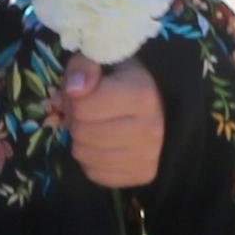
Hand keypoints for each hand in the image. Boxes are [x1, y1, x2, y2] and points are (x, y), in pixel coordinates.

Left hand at [57, 55, 168, 189]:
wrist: (163, 106)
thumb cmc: (127, 79)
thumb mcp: (106, 60)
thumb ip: (85, 65)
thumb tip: (74, 89)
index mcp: (143, 95)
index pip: (82, 107)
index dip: (71, 97)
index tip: (80, 92)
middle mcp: (150, 129)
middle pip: (81, 132)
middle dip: (74, 119)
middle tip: (83, 111)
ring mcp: (149, 156)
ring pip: (84, 155)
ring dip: (79, 140)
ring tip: (93, 126)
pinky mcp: (143, 175)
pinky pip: (94, 174)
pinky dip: (90, 160)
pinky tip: (102, 144)